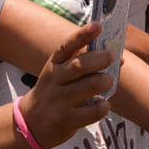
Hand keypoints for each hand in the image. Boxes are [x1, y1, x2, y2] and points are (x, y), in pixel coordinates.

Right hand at [16, 22, 114, 148]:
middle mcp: (55, 81)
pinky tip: (103, 105)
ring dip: (104, 81)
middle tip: (111, 58)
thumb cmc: (55, 92)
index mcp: (54, 65)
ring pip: (89, 86)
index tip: (98, 25)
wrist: (30, 123)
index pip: (66, 46)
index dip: (83, 35)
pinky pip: (91, 112)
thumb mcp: (59, 74)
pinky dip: (103, 107)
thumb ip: (83, 63)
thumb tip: (118, 56)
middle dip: (100, 59)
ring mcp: (59, 101)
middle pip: (79, 66)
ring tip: (108, 81)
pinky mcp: (65, 120)